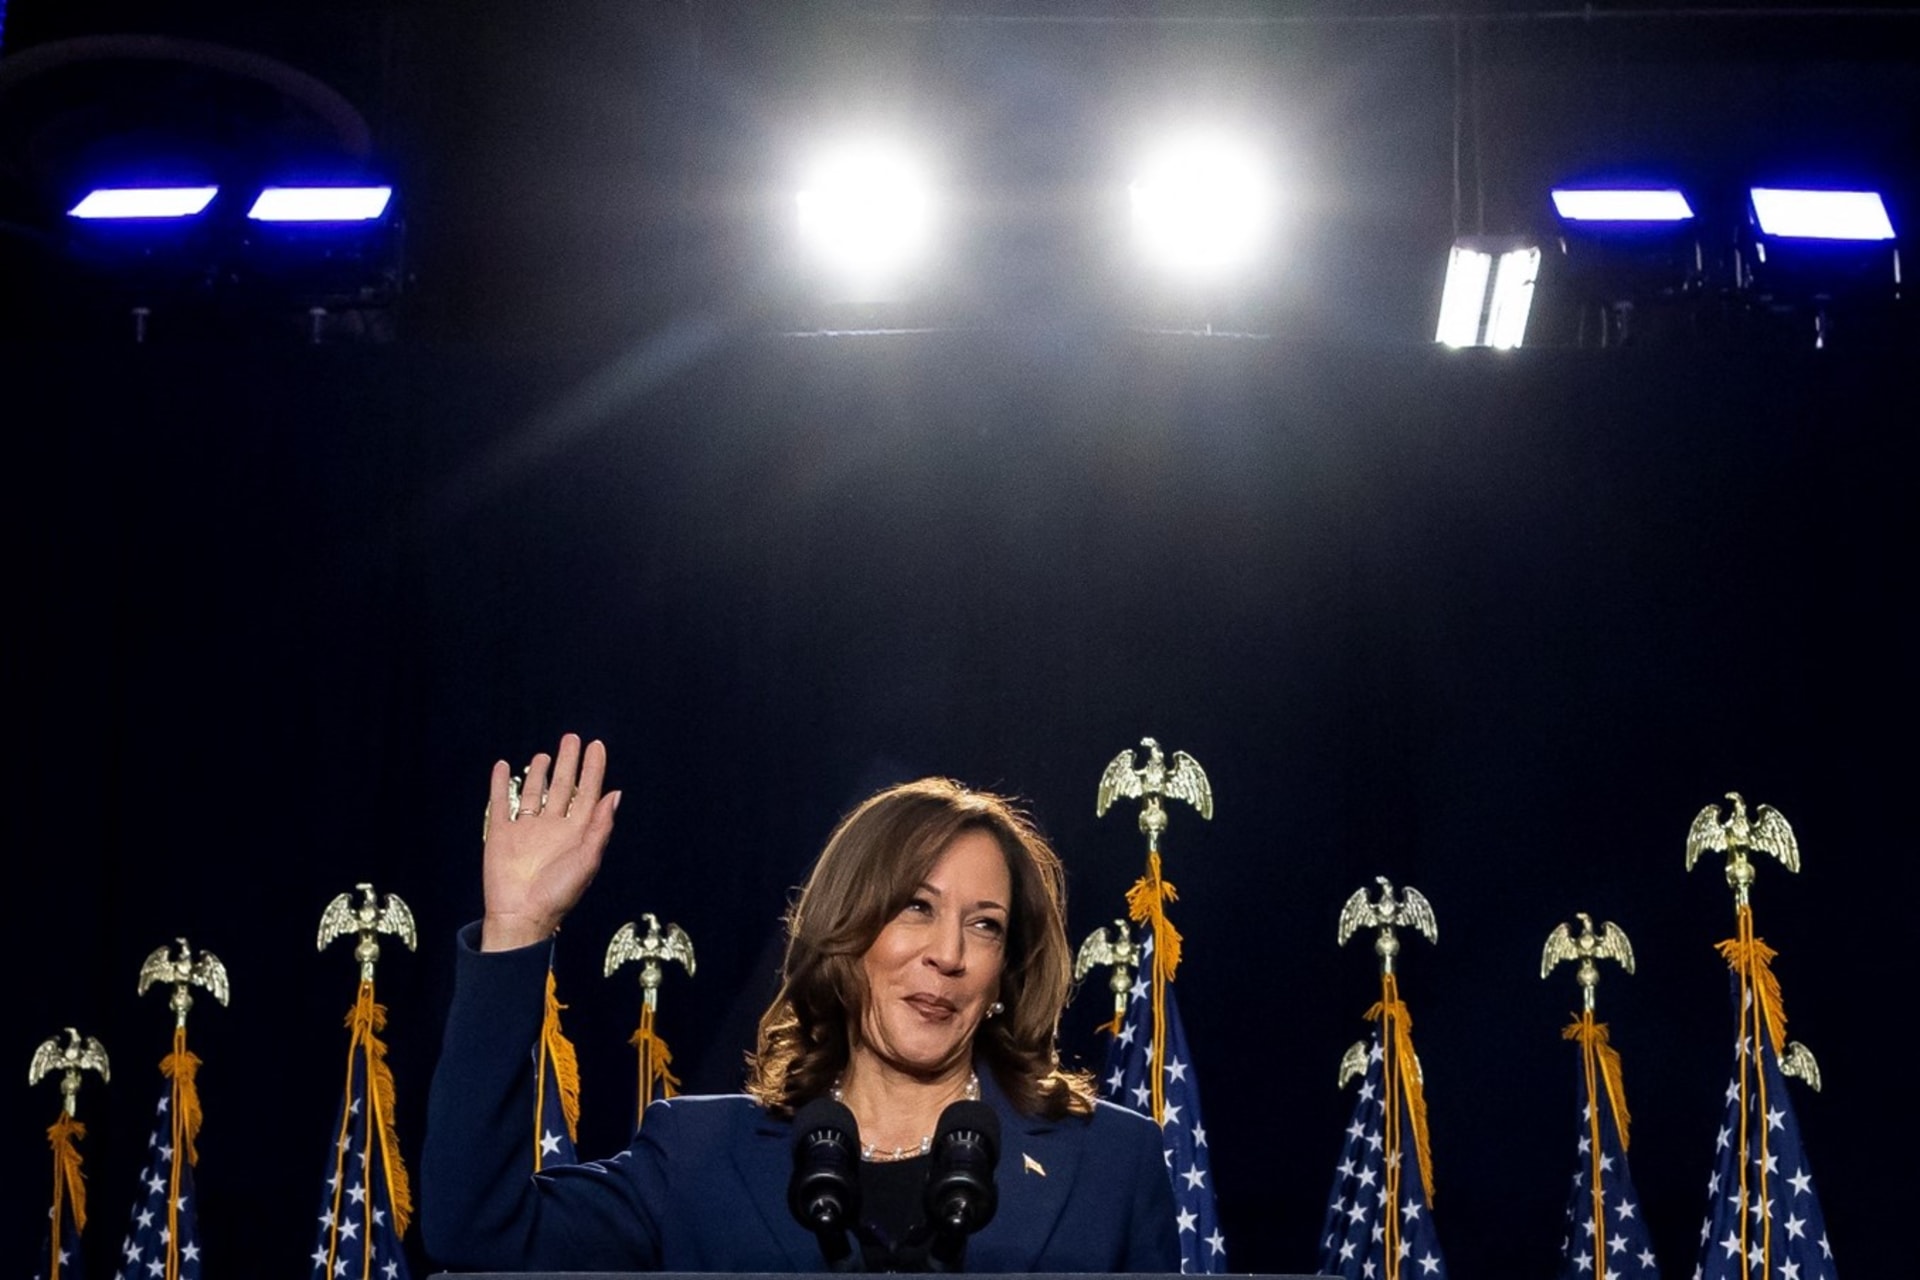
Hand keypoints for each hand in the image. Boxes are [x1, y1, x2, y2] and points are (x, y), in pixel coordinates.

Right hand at [480, 734, 619, 951]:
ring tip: (544, 754)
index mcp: (576, 832)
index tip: (596, 747)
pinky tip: (503, 768)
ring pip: (534, 792)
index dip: (593, 770)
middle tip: (571, 739)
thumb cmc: (557, 895)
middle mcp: (553, 827)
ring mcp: (527, 830)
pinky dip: (500, 784)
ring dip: (539, 773)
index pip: (588, 793)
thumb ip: (600, 826)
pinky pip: (501, 803)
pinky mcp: (502, 834)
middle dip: (568, 763)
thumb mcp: (587, 860)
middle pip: (563, 787)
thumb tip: (615, 794)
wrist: (520, 915)